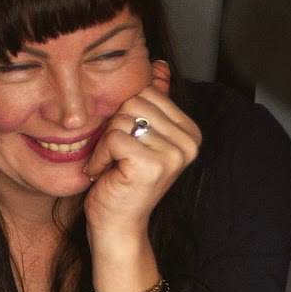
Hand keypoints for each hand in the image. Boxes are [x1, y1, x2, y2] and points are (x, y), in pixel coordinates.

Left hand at [82, 60, 201, 251]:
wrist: (118, 226)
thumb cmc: (124, 182)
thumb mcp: (140, 137)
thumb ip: (152, 103)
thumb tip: (159, 65)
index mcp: (190, 132)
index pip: (147, 93)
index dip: (125, 116)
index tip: (125, 145)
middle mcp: (189, 142)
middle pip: (134, 103)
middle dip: (114, 127)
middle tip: (115, 156)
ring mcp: (173, 155)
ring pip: (122, 119)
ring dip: (105, 143)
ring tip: (110, 165)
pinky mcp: (151, 165)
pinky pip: (113, 138)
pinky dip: (100, 156)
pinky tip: (104, 173)